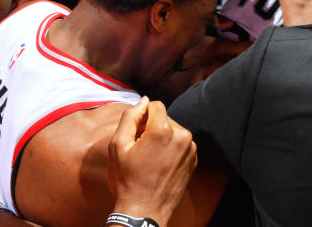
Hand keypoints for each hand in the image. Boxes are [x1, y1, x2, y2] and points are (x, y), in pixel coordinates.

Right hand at [107, 99, 196, 224]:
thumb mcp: (117, 146)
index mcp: (163, 130)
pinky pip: (181, 144)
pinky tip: (160, 165)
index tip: (135, 133)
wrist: (144, 211)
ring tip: (150, 159)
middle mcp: (182, 135)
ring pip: (174, 131)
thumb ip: (130, 117)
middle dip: (152, 127)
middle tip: (140, 150)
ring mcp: (190, 149)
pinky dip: (171, 149)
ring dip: (162, 138)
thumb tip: (143, 101)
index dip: (142, 116)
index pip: (155, 105)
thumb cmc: (127, 180)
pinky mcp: (194, 159)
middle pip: (165, 118)